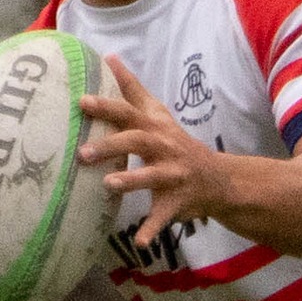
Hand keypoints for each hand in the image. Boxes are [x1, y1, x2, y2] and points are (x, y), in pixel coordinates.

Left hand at [78, 56, 229, 248]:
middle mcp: (165, 148)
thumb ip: (133, 90)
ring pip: (152, 177)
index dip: (107, 105)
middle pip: (138, 141)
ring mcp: (173, 175)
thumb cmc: (177, 144)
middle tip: (82, 153)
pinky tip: (140, 243)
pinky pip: (163, 217)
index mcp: (155, 128)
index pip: (129, 111)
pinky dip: (152, 230)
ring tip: (107, 185)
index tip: (82, 101)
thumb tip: (109, 57)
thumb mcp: (159, 115)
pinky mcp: (178, 202)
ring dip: (131, 181)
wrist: (219, 180)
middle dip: (111, 145)